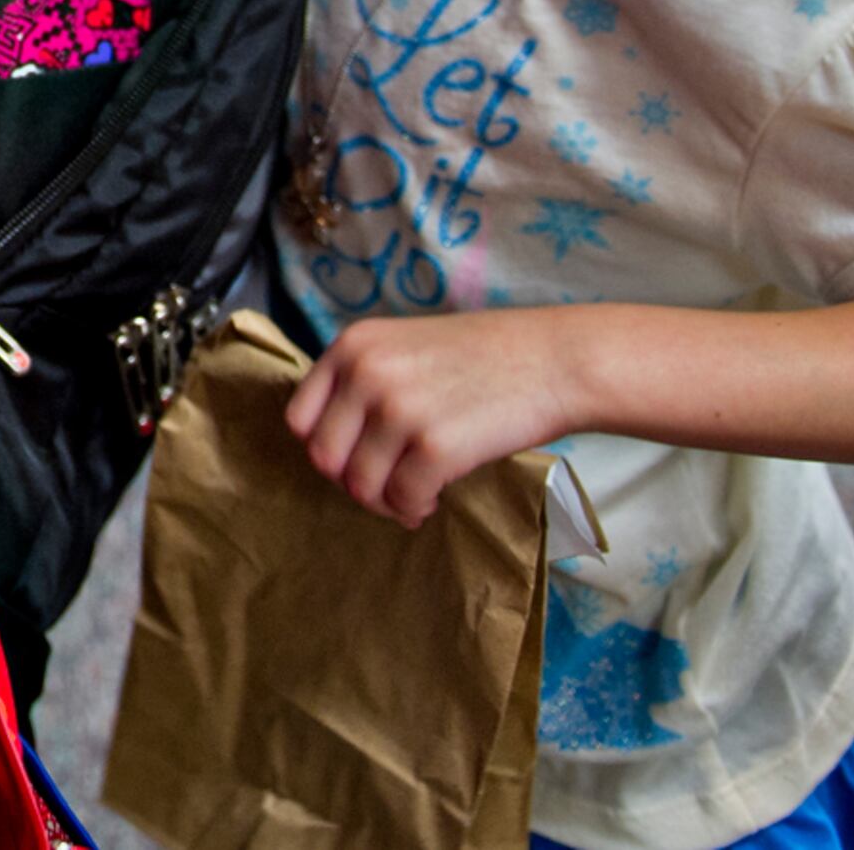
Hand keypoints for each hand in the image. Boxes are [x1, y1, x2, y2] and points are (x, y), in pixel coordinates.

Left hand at [286, 309, 583, 527]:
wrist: (554, 360)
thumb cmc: (485, 357)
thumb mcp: (405, 347)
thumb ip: (364, 382)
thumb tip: (335, 446)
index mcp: (352, 345)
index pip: (299, 419)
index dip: (327, 449)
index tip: (356, 460)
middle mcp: (366, 372)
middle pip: (323, 458)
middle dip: (353, 482)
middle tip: (387, 486)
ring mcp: (398, 408)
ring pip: (360, 486)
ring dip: (385, 502)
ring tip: (413, 496)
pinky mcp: (434, 446)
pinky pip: (402, 499)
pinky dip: (413, 509)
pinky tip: (433, 500)